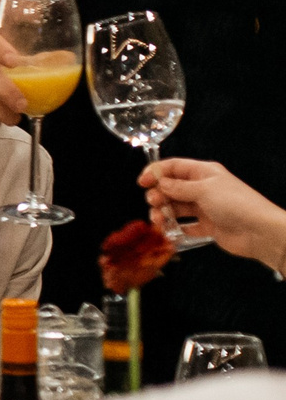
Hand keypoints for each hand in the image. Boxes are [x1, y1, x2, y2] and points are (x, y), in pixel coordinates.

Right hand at [141, 159, 285, 270]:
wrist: (259, 231)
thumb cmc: (234, 203)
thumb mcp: (203, 189)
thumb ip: (178, 187)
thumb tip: (159, 182)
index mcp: (203, 173)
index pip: (173, 167)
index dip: (155, 173)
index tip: (141, 183)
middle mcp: (202, 188)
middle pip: (171, 188)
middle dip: (158, 195)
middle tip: (154, 204)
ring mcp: (205, 208)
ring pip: (176, 208)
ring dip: (164, 213)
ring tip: (159, 221)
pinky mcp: (207, 226)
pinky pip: (186, 226)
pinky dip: (176, 229)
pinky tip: (169, 232)